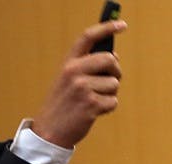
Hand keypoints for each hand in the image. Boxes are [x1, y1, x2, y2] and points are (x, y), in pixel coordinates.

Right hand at [32, 20, 127, 148]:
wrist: (50, 130)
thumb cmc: (63, 104)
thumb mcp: (68, 80)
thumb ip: (87, 67)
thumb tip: (113, 57)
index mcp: (68, 63)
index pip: (88, 38)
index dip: (106, 28)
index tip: (122, 24)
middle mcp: (74, 71)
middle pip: (110, 60)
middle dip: (115, 72)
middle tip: (108, 81)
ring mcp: (82, 88)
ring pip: (114, 84)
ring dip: (110, 94)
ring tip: (93, 101)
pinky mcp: (91, 104)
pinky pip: (113, 101)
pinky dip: (108, 108)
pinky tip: (93, 112)